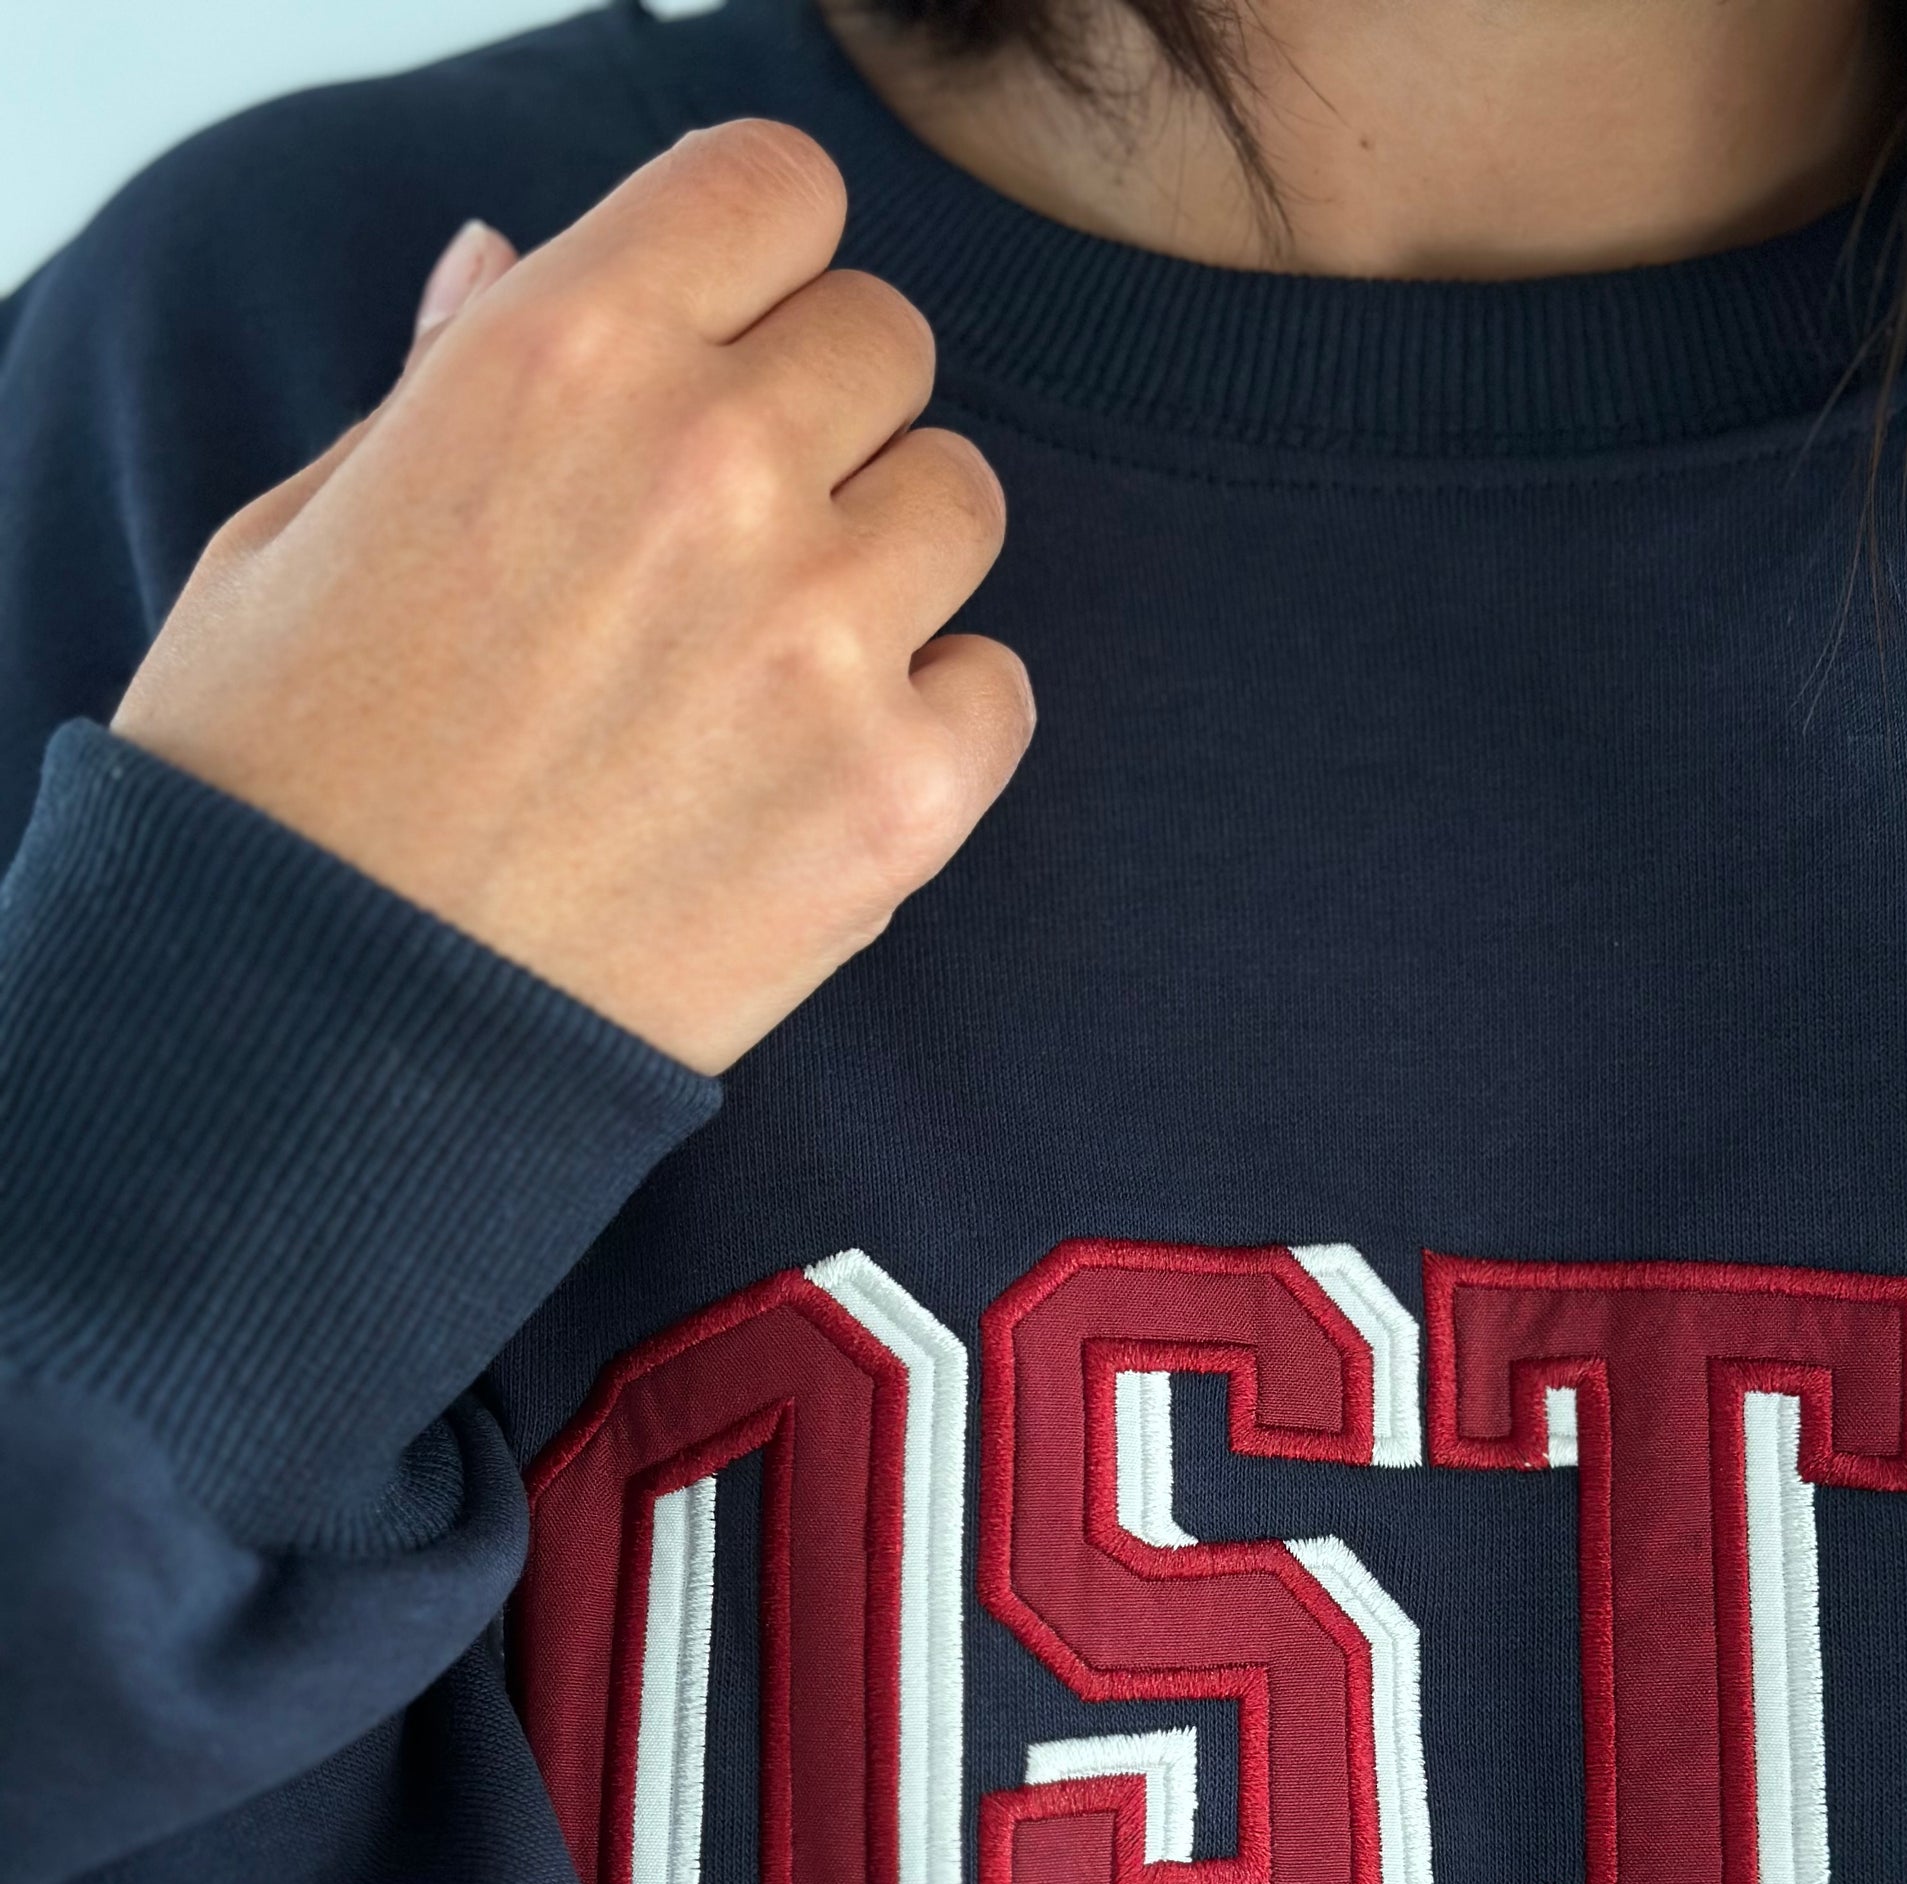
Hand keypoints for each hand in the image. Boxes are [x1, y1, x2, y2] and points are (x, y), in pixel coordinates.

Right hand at [112, 121, 1034, 1072]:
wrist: (322, 1043)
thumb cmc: (281, 789)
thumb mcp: (300, 531)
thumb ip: (446, 380)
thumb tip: (511, 261)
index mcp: (561, 356)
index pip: (774, 189)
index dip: (754, 266)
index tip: (724, 343)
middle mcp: (714, 468)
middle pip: (885, 341)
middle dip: (816, 420)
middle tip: (723, 539)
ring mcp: (820, 639)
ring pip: (960, 501)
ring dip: (882, 562)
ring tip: (757, 669)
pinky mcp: (893, 802)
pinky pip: (999, 689)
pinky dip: (929, 725)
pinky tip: (808, 777)